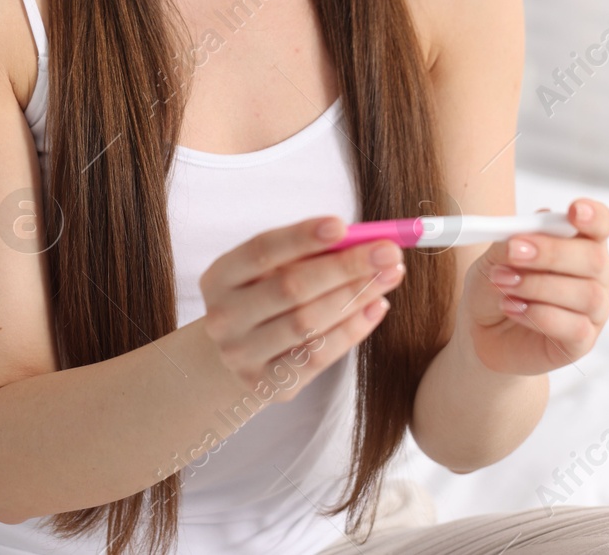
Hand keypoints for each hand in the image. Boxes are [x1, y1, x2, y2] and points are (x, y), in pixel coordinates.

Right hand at [199, 216, 403, 402]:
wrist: (237, 355)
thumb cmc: (265, 297)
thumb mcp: (271, 270)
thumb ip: (308, 253)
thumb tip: (365, 238)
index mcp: (220, 277)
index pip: (261, 251)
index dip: (301, 237)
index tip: (342, 225)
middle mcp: (224, 317)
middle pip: (291, 288)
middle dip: (345, 267)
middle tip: (388, 252)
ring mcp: (242, 355)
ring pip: (308, 323)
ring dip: (355, 297)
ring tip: (389, 276)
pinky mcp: (267, 384)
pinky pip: (317, 356)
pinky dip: (352, 330)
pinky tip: (376, 307)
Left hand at [457, 198, 608, 375]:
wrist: (481, 328)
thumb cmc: (497, 283)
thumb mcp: (496, 255)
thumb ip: (514, 239)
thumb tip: (528, 231)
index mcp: (581, 243)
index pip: (602, 224)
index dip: (594, 216)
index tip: (575, 211)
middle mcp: (597, 275)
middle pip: (594, 258)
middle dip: (551, 253)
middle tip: (513, 252)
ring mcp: (594, 310)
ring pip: (586, 294)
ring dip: (538, 286)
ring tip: (503, 284)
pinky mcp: (582, 341)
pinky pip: (574, 327)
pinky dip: (538, 315)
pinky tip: (511, 308)